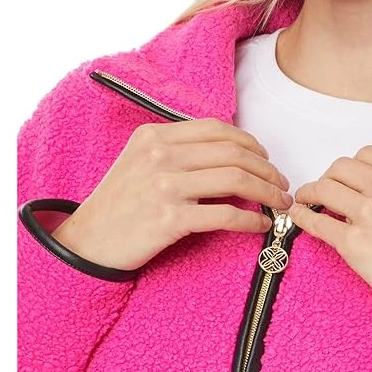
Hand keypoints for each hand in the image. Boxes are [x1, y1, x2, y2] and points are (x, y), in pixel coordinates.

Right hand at [50, 119, 293, 270]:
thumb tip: (228, 157)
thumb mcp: (139, 164)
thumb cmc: (119, 206)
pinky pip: (226, 215)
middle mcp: (160, 155)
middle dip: (267, 169)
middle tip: (282, 185)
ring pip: (236, 180)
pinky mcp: (170, 219)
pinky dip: (252, 220)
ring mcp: (165, 186)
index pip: (218, 130)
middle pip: (234, 153)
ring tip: (280, 204)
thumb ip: (177, 153)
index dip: (251, 144)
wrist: (88, 242)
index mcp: (155, 137)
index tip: (266, 159)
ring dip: (268, 192)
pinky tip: (261, 226)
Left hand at [288, 145, 371, 311]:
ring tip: (306, 200)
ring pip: (323, 189)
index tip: (344, 178)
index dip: (349, 168)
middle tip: (323, 190)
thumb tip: (367, 190)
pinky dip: (302, 216)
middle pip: (339, 168)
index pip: (365, 155)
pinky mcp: (352, 240)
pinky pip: (316, 221)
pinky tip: (299, 216)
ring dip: (309, 193)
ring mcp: (367, 212)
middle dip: (327, 177)